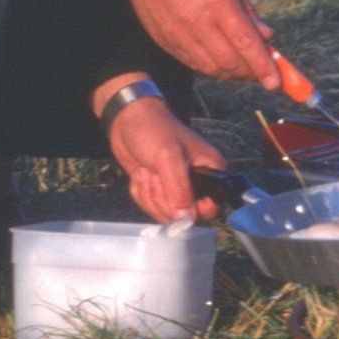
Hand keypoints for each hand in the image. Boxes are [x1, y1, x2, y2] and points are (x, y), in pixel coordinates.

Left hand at [101, 92, 227, 221]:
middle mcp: (198, 182)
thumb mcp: (168, 158)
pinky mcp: (159, 188)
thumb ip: (179, 190)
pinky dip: (140, 193)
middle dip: (163, 199)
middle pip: (184, 215)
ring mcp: (176, 186)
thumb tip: (186, 220)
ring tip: (146, 172)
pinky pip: (150, 206)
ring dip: (150, 196)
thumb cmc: (154, 129)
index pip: (210, 208)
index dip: (189, 209)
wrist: (127, 118)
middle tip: (154, 176)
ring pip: (165, 213)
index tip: (171, 196)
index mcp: (211, 171)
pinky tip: (140, 174)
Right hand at [118, 0, 276, 87]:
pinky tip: (219, 61)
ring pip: (211, 68)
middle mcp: (196, 21)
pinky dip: (211, 68)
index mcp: (216, 0)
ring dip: (231, 73)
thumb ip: (247, 9)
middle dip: (251, 73)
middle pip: (230, 62)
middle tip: (262, 72)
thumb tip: (266, 36)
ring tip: (242, 67)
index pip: (245, 43)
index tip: (276, 82)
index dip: (264, 66)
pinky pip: (192, 64)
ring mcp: (178, 33)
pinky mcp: (164, 40)